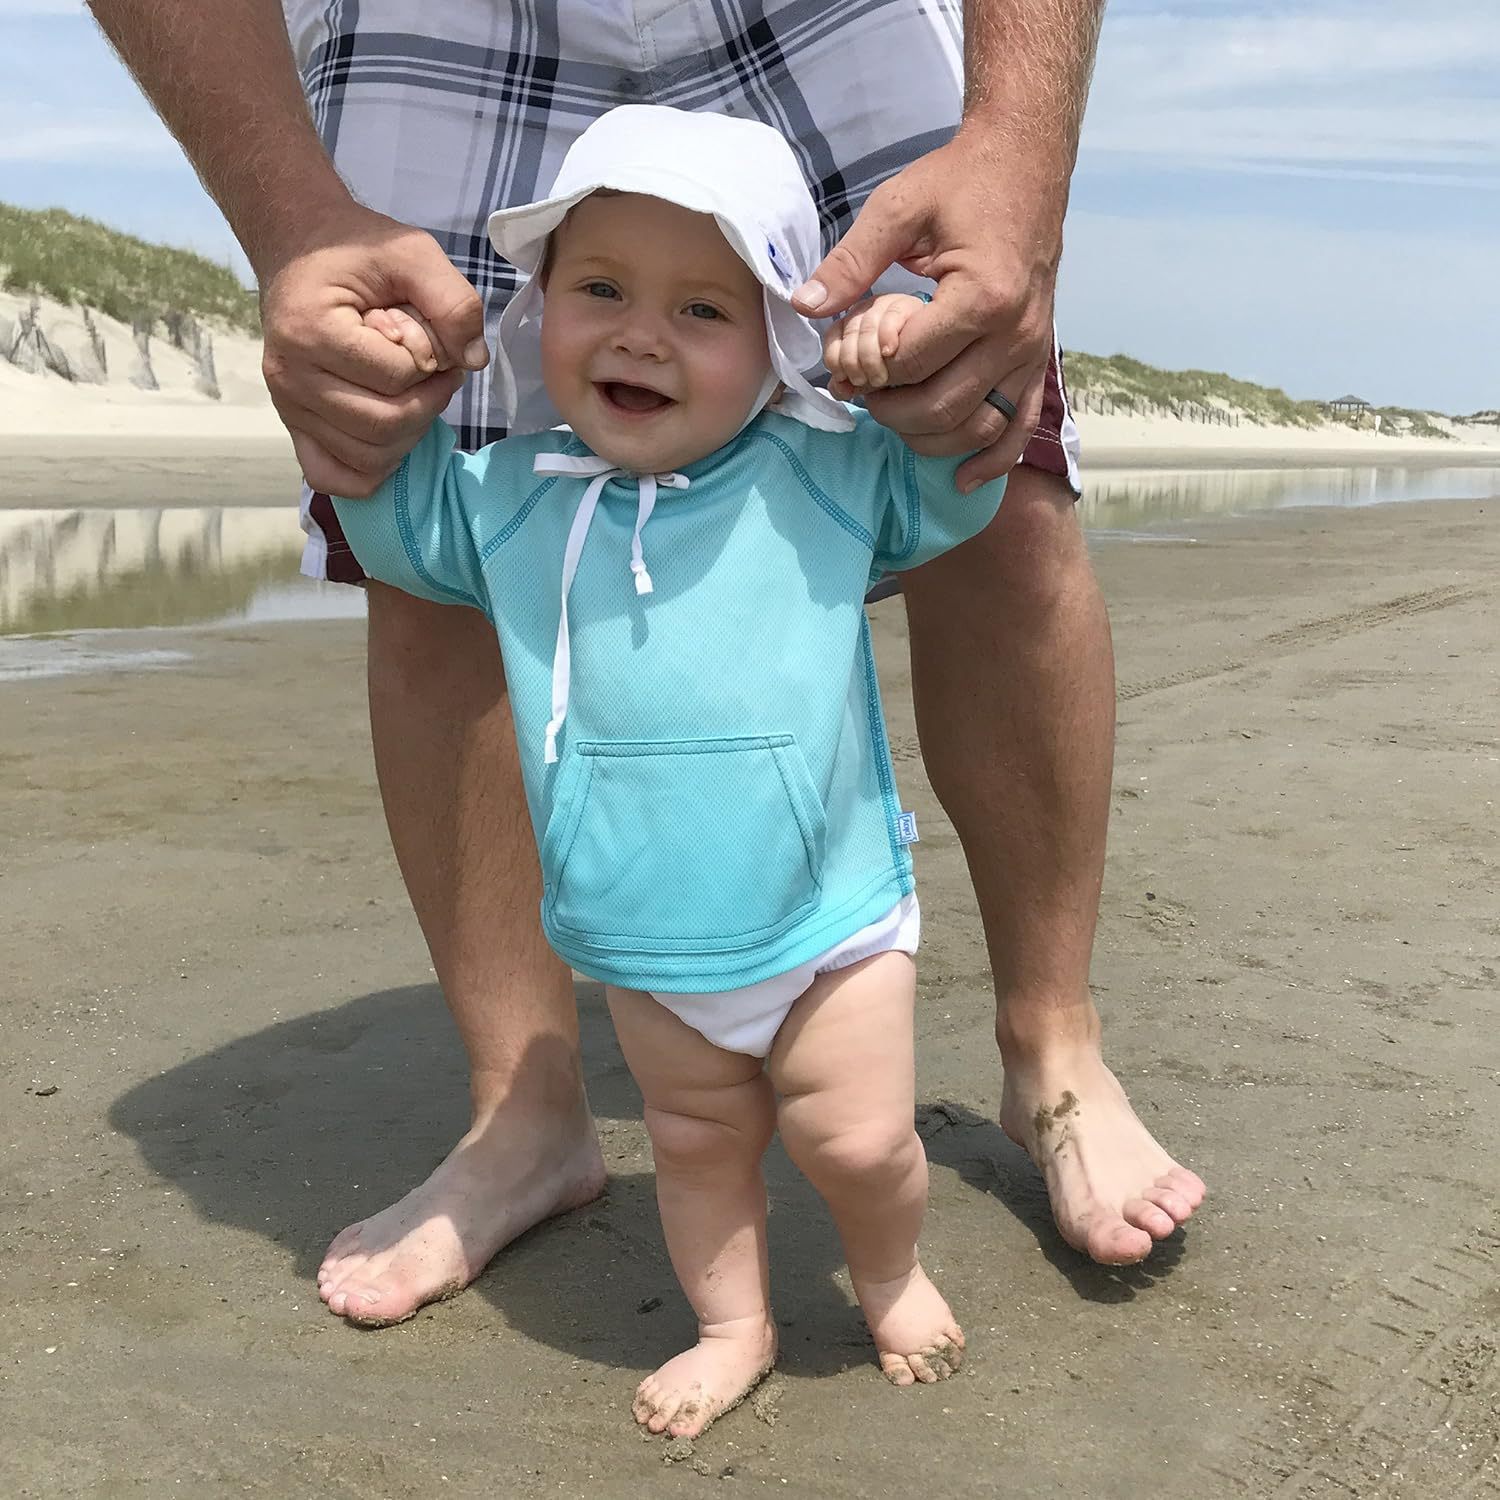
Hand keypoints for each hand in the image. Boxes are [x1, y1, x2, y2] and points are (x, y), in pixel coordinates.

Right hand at [259, 203, 488, 496]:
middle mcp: (290, 375)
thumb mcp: (413, 252)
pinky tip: (389, 436)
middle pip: (384, 425)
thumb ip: (453, 301)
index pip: (397, 378)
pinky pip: (332, 477)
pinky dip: (370, 470)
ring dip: (409, 434)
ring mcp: (286, 406)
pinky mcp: (292, 425)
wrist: (300, 246)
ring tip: (414, 393)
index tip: (436, 340)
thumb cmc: (356, 249)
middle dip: (427, 403)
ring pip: (367, 457)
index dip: (433, 364)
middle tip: (436, 371)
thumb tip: (475, 360)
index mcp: (311, 330)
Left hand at [793, 130, 1061, 491]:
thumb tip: (804, 304)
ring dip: (926, 436)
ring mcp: (1031, 350)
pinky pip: (1020, 426)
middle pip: (940, 406)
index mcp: (982, 295)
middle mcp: (1014, 333)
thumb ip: (850, 262)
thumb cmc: (961, 181)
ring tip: (891, 415)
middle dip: (889, 410)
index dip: (867, 370)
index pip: (910, 363)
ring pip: (977, 426)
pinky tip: (961, 479)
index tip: (842, 359)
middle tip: (858, 391)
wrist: (1027, 163)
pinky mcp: (1038, 358)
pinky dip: (992, 460)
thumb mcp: (897, 208)